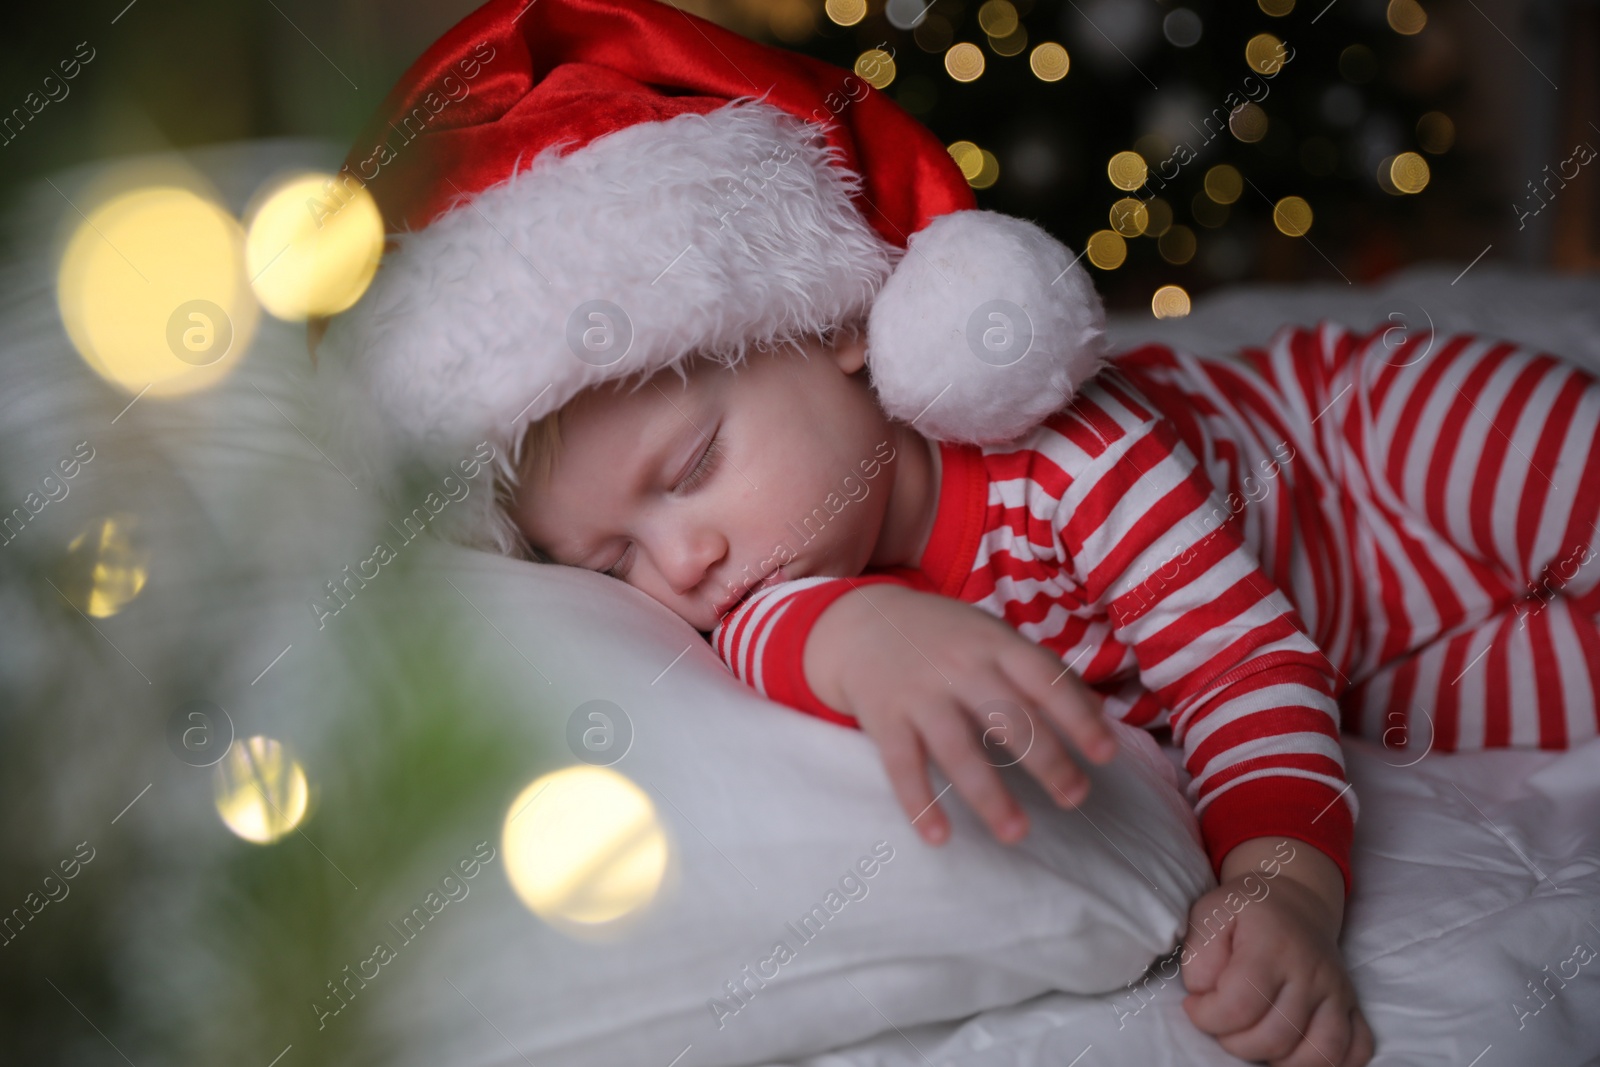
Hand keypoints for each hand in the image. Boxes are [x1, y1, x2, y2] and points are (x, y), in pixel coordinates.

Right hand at [803, 582, 1117, 845]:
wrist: (861, 621)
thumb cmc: (947, 638)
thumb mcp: (995, 638)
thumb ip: (1044, 672)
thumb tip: (1100, 716)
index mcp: (995, 644)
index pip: (1044, 680)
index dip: (1077, 717)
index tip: (1104, 756)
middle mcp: (959, 666)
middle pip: (1008, 717)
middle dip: (1046, 760)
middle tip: (1074, 798)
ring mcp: (919, 693)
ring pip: (957, 748)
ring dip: (989, 794)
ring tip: (1017, 834)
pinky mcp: (884, 719)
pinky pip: (901, 766)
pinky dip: (919, 803)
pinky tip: (939, 837)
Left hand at [1182, 838, 1373, 1066]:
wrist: (1296, 901)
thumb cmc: (1248, 912)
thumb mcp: (1211, 913)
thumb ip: (1199, 953)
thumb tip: (1204, 993)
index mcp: (1272, 949)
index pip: (1239, 1006)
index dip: (1207, 1017)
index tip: (1196, 1005)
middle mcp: (1311, 974)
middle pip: (1274, 1038)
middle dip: (1235, 1042)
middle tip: (1223, 1023)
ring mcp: (1337, 993)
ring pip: (1319, 1053)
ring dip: (1279, 1061)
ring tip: (1255, 1040)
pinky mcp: (1352, 1006)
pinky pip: (1357, 1050)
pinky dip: (1330, 1063)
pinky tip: (1297, 1052)